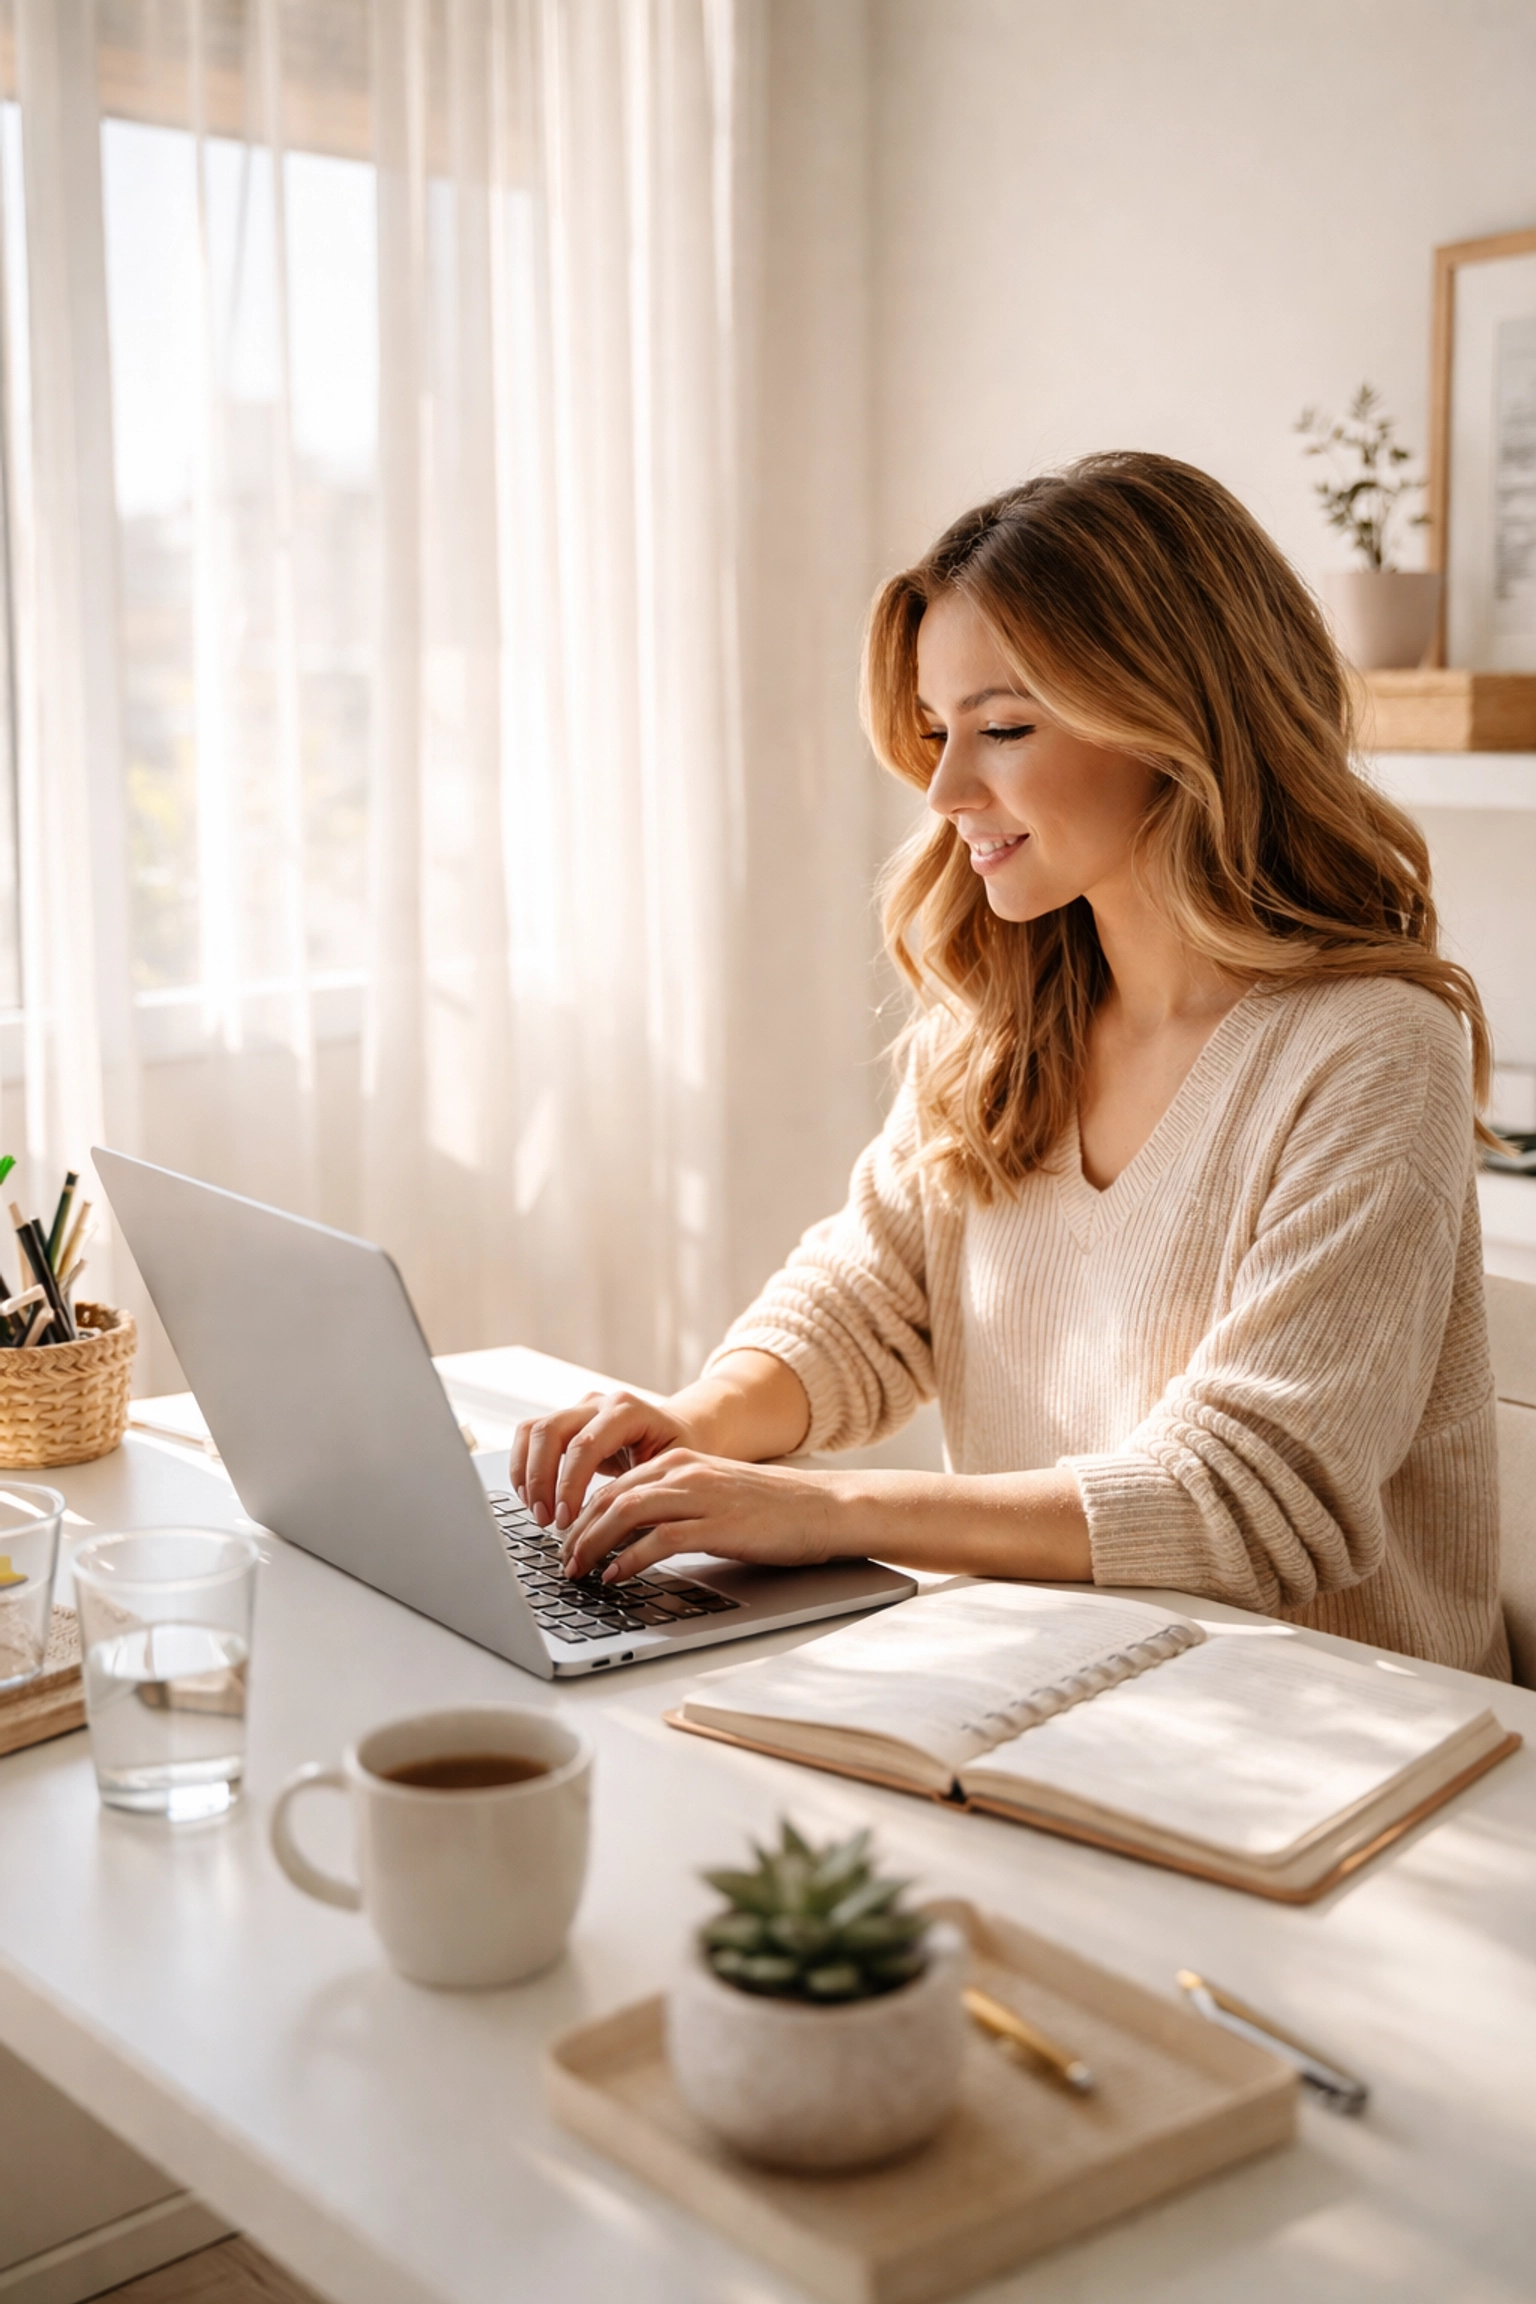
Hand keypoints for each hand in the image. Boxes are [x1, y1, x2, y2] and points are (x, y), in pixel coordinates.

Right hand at [510, 1390, 704, 1531]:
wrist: (683, 1432)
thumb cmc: (681, 1455)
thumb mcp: (673, 1474)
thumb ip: (643, 1497)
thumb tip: (614, 1538)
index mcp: (629, 1411)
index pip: (586, 1443)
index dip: (569, 1483)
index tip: (565, 1520)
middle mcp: (600, 1404)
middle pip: (551, 1431)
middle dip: (541, 1480)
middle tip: (547, 1520)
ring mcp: (579, 1410)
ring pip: (533, 1430)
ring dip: (527, 1474)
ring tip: (537, 1512)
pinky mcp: (566, 1422)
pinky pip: (530, 1436)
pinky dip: (524, 1468)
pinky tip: (532, 1498)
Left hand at [559, 1451, 844, 1583]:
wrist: (824, 1507)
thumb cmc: (772, 1509)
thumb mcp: (712, 1497)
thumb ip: (673, 1508)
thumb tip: (629, 1539)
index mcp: (679, 1461)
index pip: (612, 1486)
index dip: (581, 1517)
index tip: (566, 1544)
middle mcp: (684, 1472)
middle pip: (609, 1498)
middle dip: (578, 1534)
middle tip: (563, 1565)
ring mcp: (700, 1496)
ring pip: (625, 1513)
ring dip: (594, 1545)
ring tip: (579, 1572)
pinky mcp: (717, 1524)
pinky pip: (659, 1539)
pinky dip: (630, 1559)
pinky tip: (617, 1577)